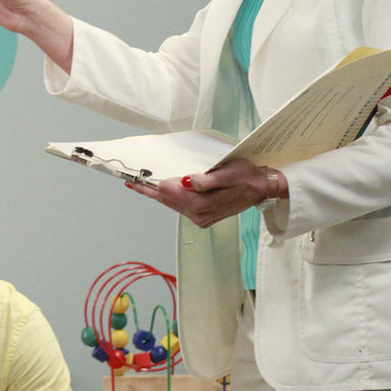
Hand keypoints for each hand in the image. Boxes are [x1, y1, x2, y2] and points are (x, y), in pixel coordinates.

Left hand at [125, 157, 271, 227]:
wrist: (262, 188)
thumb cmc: (246, 176)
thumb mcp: (230, 172)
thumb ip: (207, 179)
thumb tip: (187, 181)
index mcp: (202, 204)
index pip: (168, 193)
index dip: (150, 184)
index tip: (133, 178)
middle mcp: (198, 215)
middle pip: (165, 200)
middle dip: (147, 189)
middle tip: (128, 179)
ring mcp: (199, 217)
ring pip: (170, 204)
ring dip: (155, 194)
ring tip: (138, 183)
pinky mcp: (201, 217)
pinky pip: (178, 206)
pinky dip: (167, 197)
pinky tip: (159, 189)